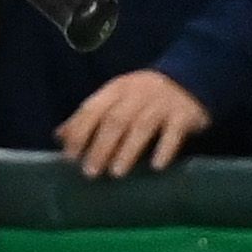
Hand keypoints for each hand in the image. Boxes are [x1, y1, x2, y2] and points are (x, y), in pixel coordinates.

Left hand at [57, 68, 211, 176]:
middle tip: (90, 172)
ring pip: (141, 127)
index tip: (69, 157)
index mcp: (114, 90)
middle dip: (100, 146)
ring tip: (116, 173)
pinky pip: (173, 133)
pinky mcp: (184, 115)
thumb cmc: (144, 95)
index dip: (79, 132)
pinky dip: (165, 149)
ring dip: (127, 150)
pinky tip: (157, 166)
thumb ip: (90, 116)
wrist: (191, 78)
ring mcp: (160, 104)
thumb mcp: (115, 98)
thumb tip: (60, 136)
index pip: (92, 109)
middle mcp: (135, 95)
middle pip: (114, 120)